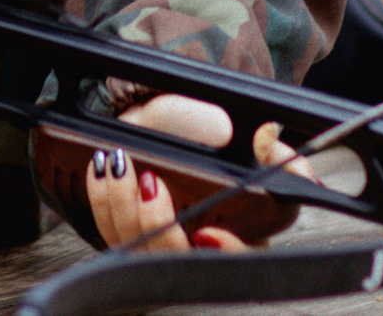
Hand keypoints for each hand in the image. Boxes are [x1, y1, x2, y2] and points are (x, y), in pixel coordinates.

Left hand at [83, 95, 313, 251]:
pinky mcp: (127, 233)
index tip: (208, 233)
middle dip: (157, 226)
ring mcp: (159, 243)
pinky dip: (102, 201)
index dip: (228, 252)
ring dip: (122, 208)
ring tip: (119, 164)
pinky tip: (100, 170)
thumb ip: (267, 146)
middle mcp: (198, 246)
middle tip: (150, 182)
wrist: (158, 120)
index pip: (241, 259)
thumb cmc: (200, 133)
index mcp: (238, 231)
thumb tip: (281, 153)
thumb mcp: (234, 134)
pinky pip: (110, 233)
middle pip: (176, 261)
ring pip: (137, 251)